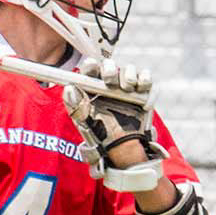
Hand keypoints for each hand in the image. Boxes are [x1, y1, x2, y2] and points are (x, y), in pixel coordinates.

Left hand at [62, 57, 162, 192]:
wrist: (124, 148)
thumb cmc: (101, 135)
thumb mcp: (85, 123)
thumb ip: (76, 106)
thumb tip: (69, 88)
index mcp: (93, 87)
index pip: (91, 69)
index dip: (91, 65)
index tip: (92, 68)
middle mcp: (110, 84)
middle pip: (110, 65)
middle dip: (110, 69)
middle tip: (110, 80)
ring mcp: (127, 86)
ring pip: (129, 69)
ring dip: (128, 74)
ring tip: (128, 88)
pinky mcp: (142, 91)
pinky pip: (145, 77)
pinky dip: (144, 79)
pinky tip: (140, 88)